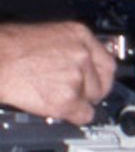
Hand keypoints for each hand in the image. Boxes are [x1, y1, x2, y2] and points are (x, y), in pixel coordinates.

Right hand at [0, 21, 116, 122]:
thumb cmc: (10, 48)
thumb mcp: (49, 36)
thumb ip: (70, 49)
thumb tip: (81, 63)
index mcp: (80, 35)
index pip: (107, 61)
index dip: (100, 76)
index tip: (98, 83)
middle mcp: (83, 55)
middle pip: (103, 83)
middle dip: (89, 91)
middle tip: (72, 92)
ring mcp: (77, 77)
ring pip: (92, 101)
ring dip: (77, 103)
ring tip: (54, 95)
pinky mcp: (68, 99)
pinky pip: (84, 116)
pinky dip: (72, 116)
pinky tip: (56, 107)